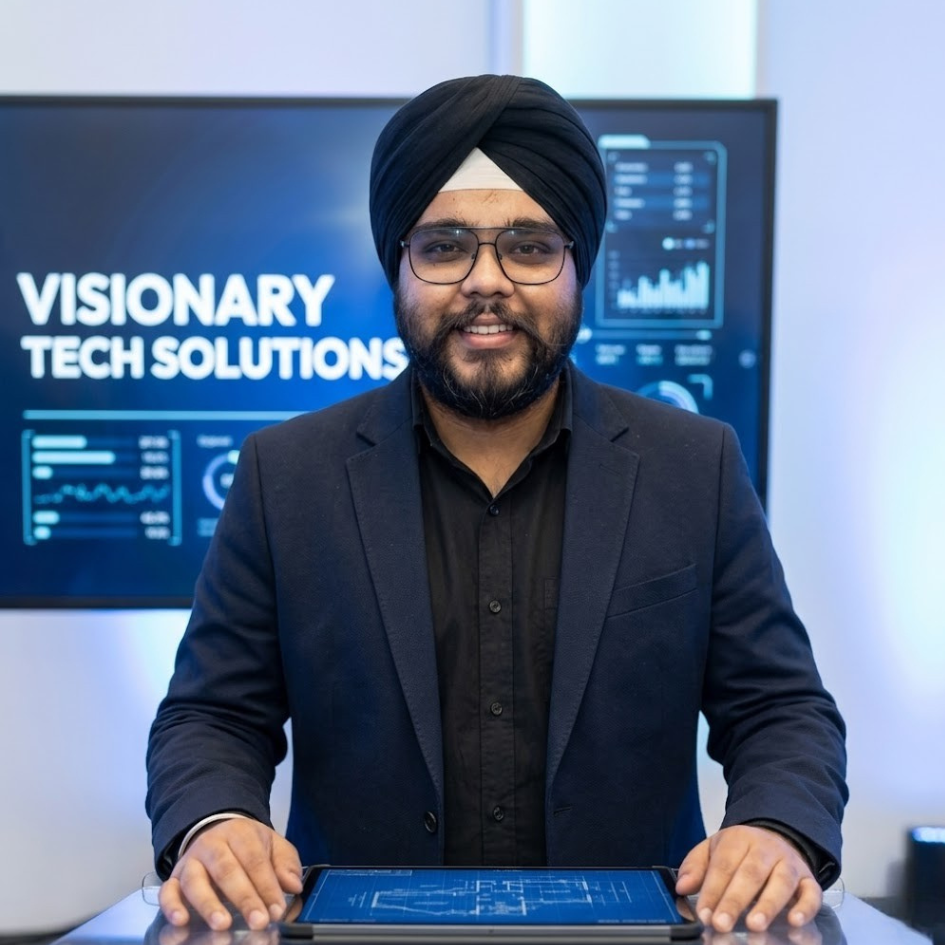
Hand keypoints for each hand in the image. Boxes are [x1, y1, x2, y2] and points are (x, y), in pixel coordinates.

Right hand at [158, 818, 302, 931]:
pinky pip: (168, 890)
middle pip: (227, 870)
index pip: (255, 859)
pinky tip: (181, 920)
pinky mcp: (174, 878)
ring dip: (209, 904)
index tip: (277, 909)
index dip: (267, 885)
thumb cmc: (248, 846)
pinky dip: (171, 906)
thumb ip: (285, 863)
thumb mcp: (272, 845)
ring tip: (223, 923)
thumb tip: (293, 885)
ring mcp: (191, 861)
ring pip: (196, 881)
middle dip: (244, 897)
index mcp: (240, 832)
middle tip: (258, 920)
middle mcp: (212, 844)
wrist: (217, 832)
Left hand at [675, 824, 821, 932]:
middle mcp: (766, 849)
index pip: (723, 865)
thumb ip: (696, 866)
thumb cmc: (741, 850)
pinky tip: (794, 922)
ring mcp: (790, 864)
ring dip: (768, 905)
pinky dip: (805, 908)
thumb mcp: (714, 848)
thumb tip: (682, 886)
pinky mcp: (809, 879)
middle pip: (750, 874)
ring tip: (754, 924)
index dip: (713, 890)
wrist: (777, 835)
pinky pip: (811, 893)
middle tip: (721, 923)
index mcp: (739, 839)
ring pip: (781, 883)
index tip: (703, 913)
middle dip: (734, 901)